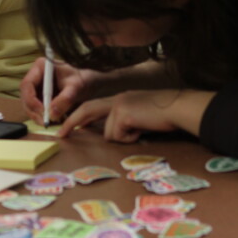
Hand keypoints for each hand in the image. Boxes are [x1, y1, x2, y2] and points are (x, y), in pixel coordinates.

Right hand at [20, 56, 96, 124]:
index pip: (27, 84)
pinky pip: (35, 109)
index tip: (43, 112)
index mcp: (41, 66)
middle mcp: (35, 76)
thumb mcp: (76, 87)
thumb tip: (52, 114)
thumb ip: (65, 99)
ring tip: (50, 123)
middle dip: (34, 111)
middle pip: (25, 96)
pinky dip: (41, 116)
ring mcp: (35, 87)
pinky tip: (51, 121)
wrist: (87, 82)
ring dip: (37, 116)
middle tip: (45, 122)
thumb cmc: (82, 79)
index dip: (32, 100)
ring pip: (28, 104)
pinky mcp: (38, 96)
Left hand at [57, 89, 212, 142]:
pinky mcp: (122, 113)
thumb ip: (126, 121)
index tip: (71, 125)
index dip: (80, 116)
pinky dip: (130, 139)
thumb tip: (114, 133)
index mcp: (121, 99)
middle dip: (71, 122)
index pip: (94, 106)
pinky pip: (118, 136)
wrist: (178, 108)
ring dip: (124, 138)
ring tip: (140, 130)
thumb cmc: (166, 115)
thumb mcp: (141, 116)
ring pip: (108, 133)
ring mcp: (119, 104)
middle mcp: (117, 99)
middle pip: (87, 109)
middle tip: (59, 134)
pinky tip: (142, 130)